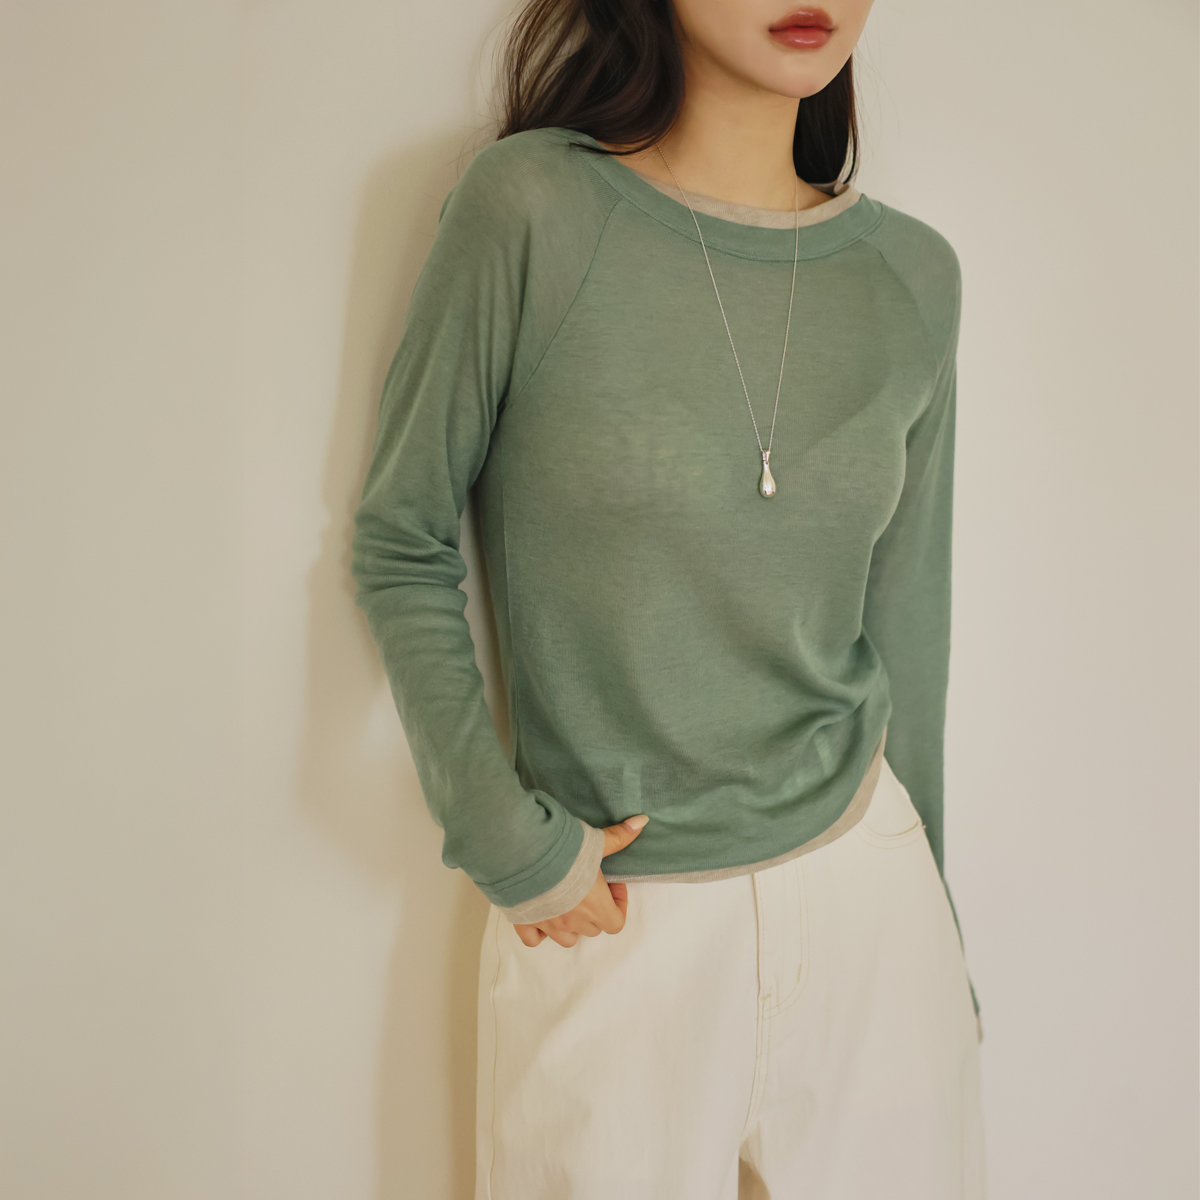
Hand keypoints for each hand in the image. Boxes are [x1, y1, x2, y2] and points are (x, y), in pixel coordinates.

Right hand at [512, 815, 649, 947]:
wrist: (521, 853)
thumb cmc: (561, 848)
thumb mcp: (594, 840)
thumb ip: (619, 837)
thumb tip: (642, 822)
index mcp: (594, 905)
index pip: (616, 923)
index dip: (618, 904)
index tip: (611, 883)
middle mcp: (573, 921)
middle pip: (593, 928)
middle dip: (595, 910)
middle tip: (588, 886)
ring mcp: (548, 926)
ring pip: (568, 939)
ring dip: (571, 925)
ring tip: (566, 900)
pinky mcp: (524, 923)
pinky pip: (534, 940)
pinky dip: (540, 932)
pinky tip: (540, 913)